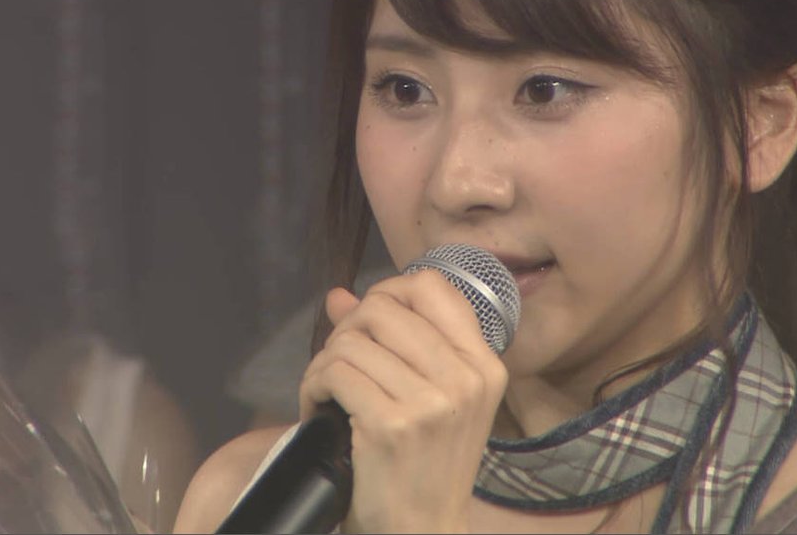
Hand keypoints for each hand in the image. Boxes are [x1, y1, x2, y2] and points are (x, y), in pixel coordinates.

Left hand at [299, 270, 507, 532]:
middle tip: (339, 364)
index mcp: (483, 365)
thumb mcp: (430, 400)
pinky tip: (318, 408)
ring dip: (324, 363)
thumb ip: (390, 341)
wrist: (423, 530)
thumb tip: (338, 296)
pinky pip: (334, 373)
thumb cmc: (424, 466)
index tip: (369, 323)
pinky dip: (313, 387)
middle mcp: (465, 378)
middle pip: (383, 307)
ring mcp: (431, 402)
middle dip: (347, 330)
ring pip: (351, 340)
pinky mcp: (392, 425)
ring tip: (326, 392)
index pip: (433, 287)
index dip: (389, 292)